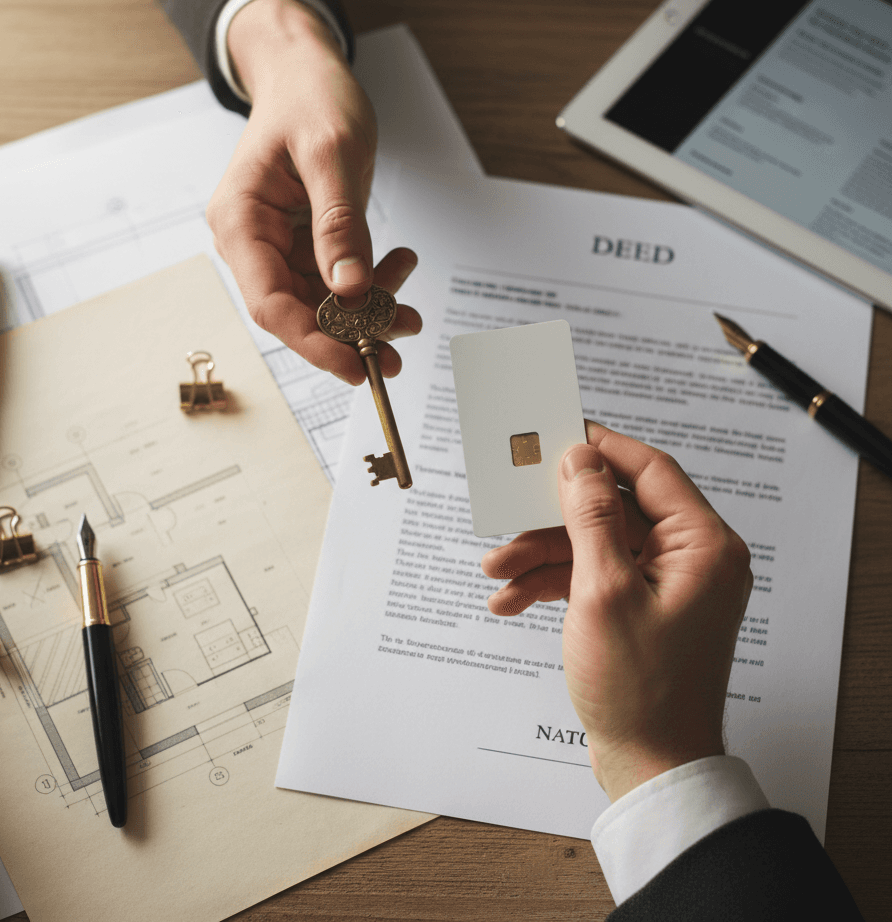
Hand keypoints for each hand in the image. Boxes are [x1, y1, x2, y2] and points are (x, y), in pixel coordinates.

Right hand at [206, 0, 420, 384]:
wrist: (308, 73)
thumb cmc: (309, 97)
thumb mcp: (331, 152)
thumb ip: (338, 222)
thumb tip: (350, 287)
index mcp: (240, 221)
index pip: (269, 303)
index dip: (312, 341)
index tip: (355, 365)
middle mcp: (253, 241)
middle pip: (297, 311)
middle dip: (349, 333)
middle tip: (396, 351)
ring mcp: (280, 245)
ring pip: (322, 303)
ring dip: (369, 311)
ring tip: (410, 302)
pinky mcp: (306, 244)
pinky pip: (338, 282)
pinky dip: (372, 285)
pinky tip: (401, 269)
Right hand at [482, 422, 752, 800]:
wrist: (649, 766)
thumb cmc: (641, 689)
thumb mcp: (603, 591)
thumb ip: (590, 516)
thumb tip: (581, 458)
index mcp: (702, 545)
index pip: (650, 469)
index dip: (600, 448)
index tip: (557, 432)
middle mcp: (690, 558)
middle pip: (611, 508)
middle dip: (552, 518)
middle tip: (509, 506)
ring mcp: (664, 584)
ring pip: (594, 543)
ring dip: (541, 555)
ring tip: (496, 572)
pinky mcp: (641, 606)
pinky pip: (592, 576)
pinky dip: (552, 583)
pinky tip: (511, 600)